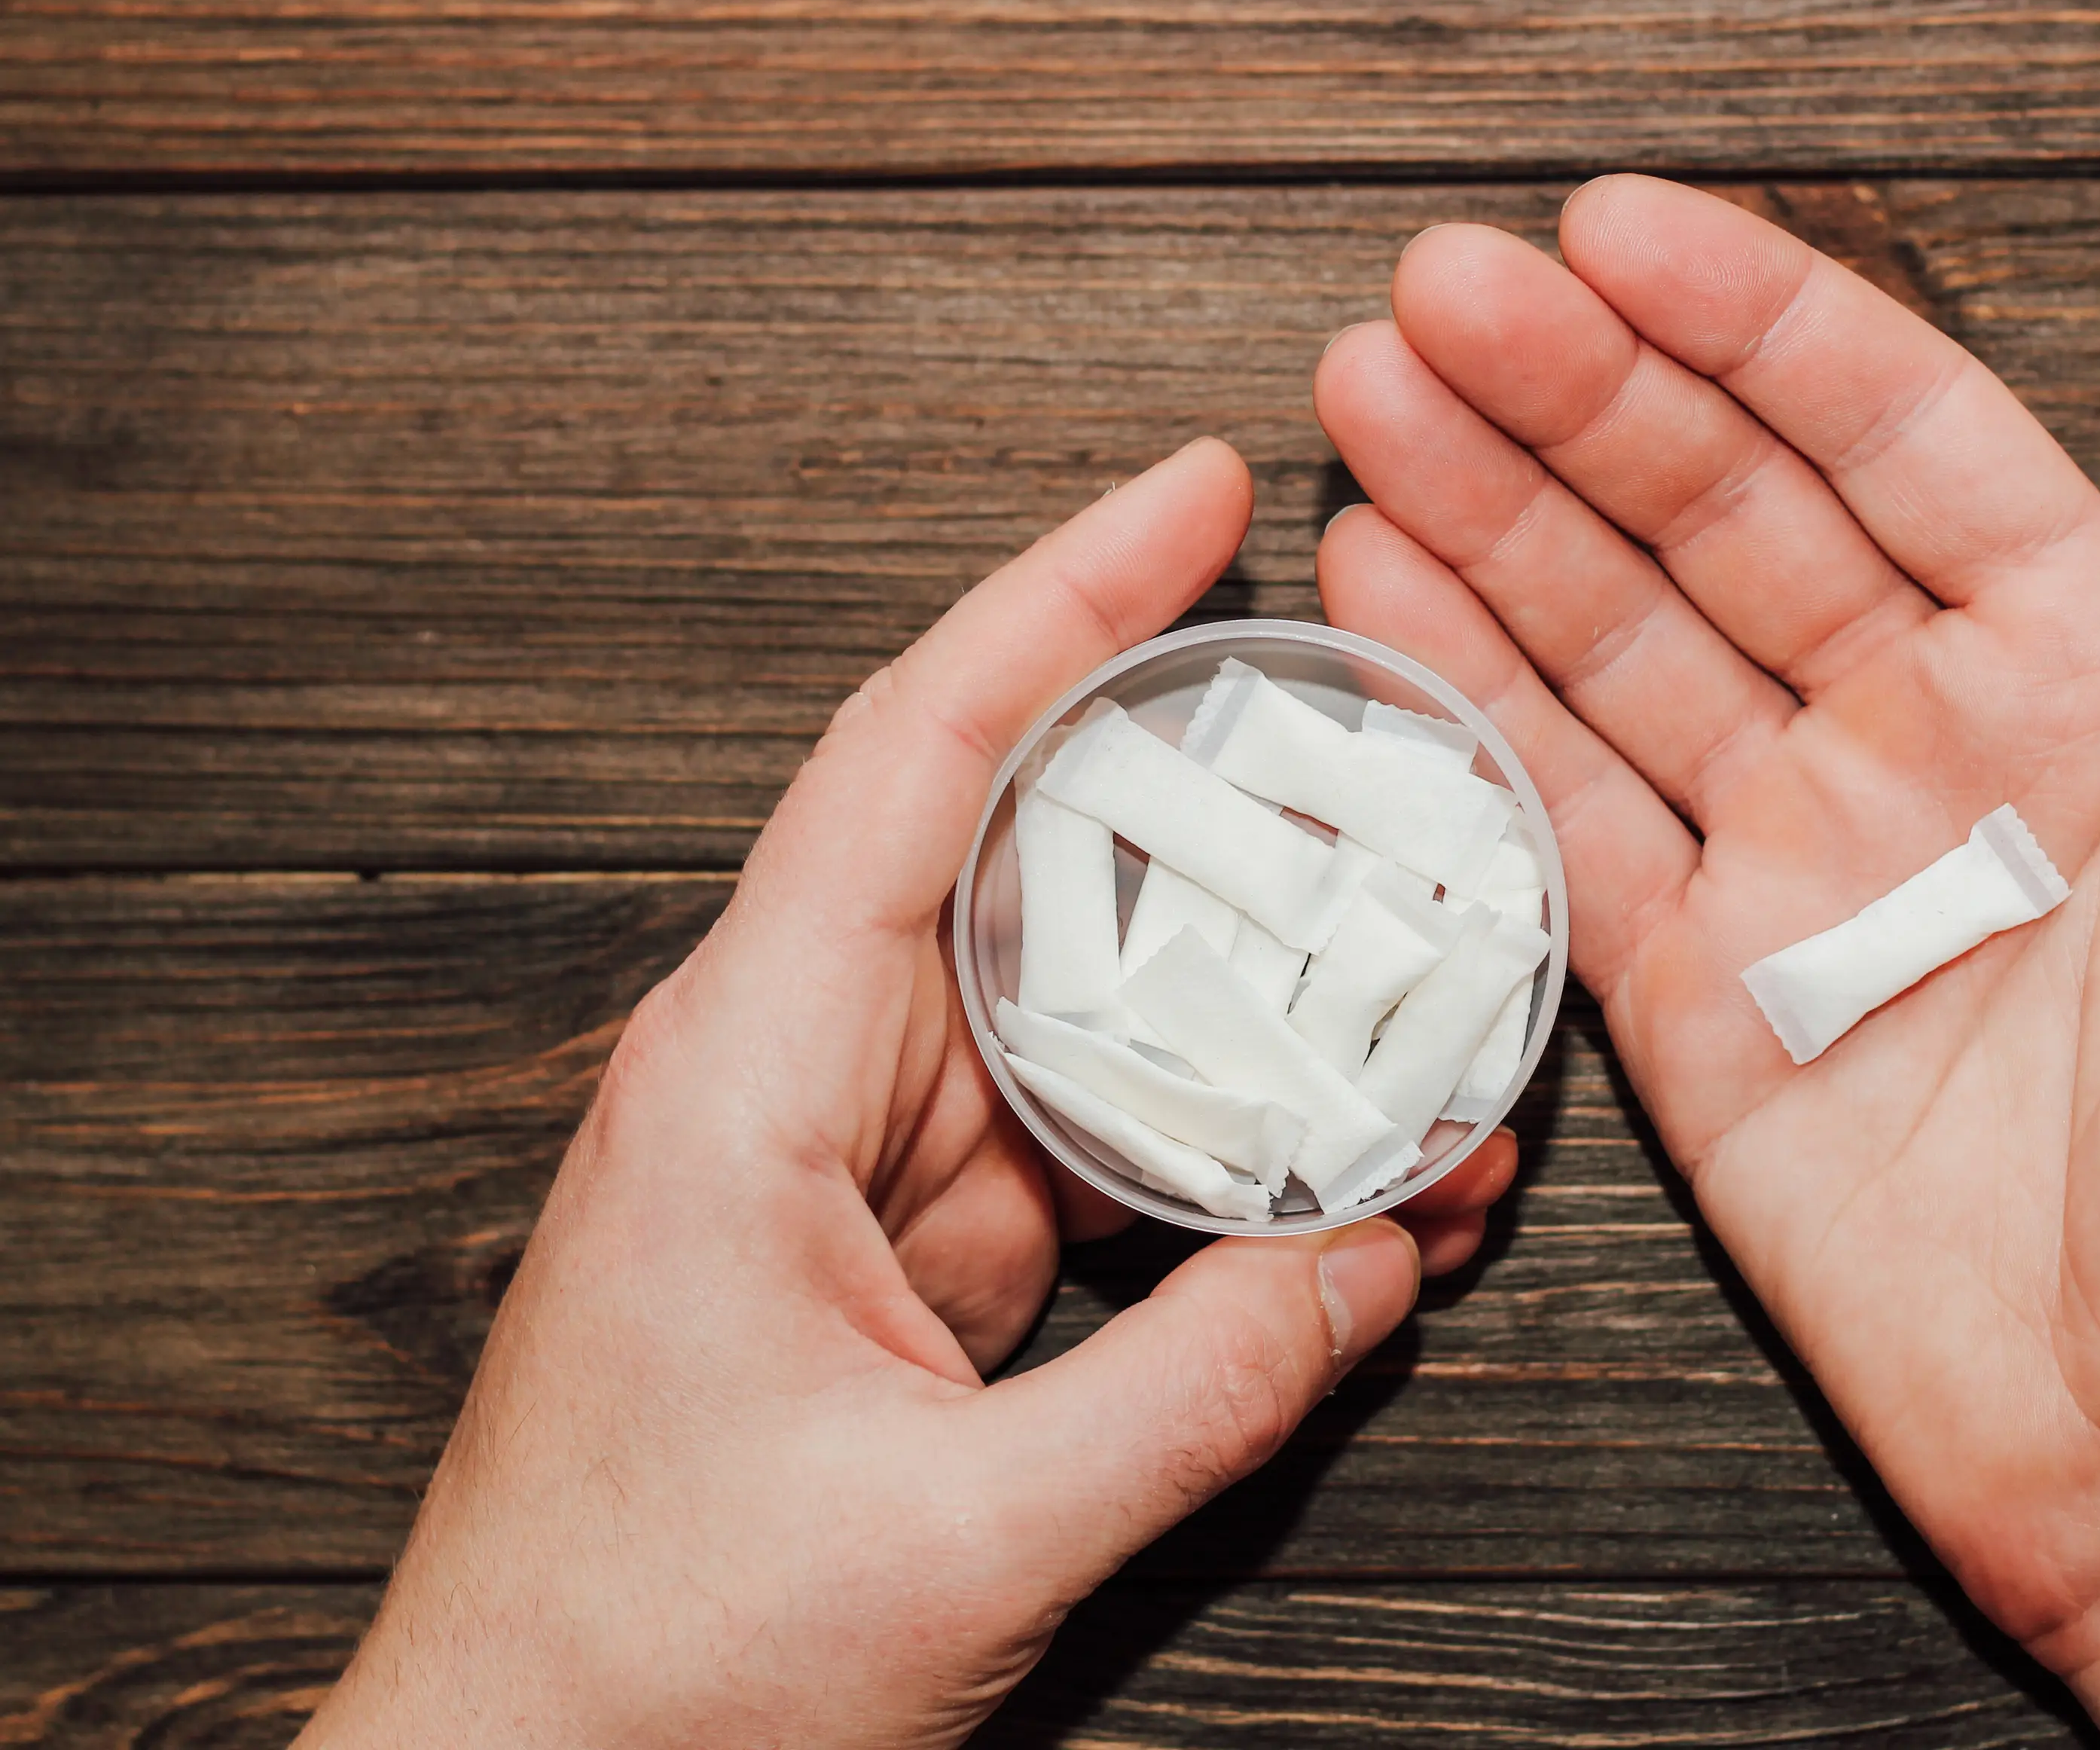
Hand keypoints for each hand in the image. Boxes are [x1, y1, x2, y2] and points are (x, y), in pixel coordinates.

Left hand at [298, 440, 1516, 1749]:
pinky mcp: (904, 1261)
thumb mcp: (960, 1541)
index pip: (916, 757)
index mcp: (747, 1075)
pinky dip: (1212, 1154)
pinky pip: (1086, 1152)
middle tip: (1401, 775)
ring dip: (1248, 1017)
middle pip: (1036, 868)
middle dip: (1229, 818)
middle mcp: (795, 1082)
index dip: (1061, 599)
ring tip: (1430, 1011)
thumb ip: (1201, 1390)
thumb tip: (1379, 1262)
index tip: (1195, 490)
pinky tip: (1344, 1179)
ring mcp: (856, 1172)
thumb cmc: (647, 1674)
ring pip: (1085, 1018)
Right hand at [1313, 180, 2099, 1745]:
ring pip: (1619, 643)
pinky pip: (1563, 825)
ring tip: (1374, 387)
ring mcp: (1802, 872)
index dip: (1760, 328)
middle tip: (1439, 289)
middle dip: (1577, 395)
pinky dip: (1471, 708)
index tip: (1621, 232)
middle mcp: (1935, 752)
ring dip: (1493, 513)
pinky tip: (1387, 589)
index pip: (1905, 446)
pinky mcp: (1698, 1007)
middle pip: (1724, 517)